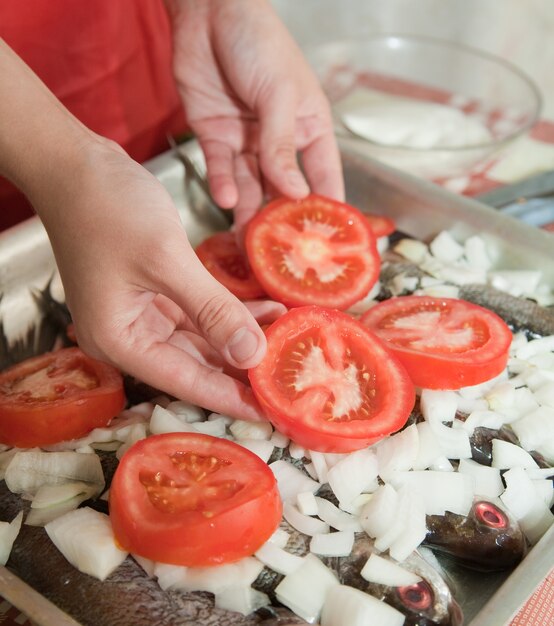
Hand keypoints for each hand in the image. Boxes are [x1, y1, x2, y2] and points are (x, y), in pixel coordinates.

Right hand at [33, 140, 285, 420]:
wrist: (76, 162)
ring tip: (289, 339)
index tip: (272, 413)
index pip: (186, 382)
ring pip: (202, 339)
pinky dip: (230, 311)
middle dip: (243, 369)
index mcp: (120, 340)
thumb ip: (211, 311)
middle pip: (196, 365)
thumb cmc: (106, 208)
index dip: (232, 397)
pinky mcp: (155, 292)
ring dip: (243, 337)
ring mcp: (142, 314)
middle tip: (290, 379)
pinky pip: (199, 312)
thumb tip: (252, 355)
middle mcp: (130, 336)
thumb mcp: (165, 260)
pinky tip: (265, 310)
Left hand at [167, 0, 343, 233]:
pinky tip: (225, 200)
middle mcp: (279, 141)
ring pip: (250, 186)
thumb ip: (282, 146)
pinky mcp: (216, 137)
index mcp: (309, 129)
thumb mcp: (280, 95)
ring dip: (247, 211)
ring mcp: (247, 142)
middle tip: (277, 252)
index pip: (323, 178)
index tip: (324, 243)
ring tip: (246, 238)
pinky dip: (222, 184)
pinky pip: (221, 169)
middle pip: (282, 190)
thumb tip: (295, 192)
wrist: (209, 11)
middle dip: (279, 220)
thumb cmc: (258, 41)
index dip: (324, 209)